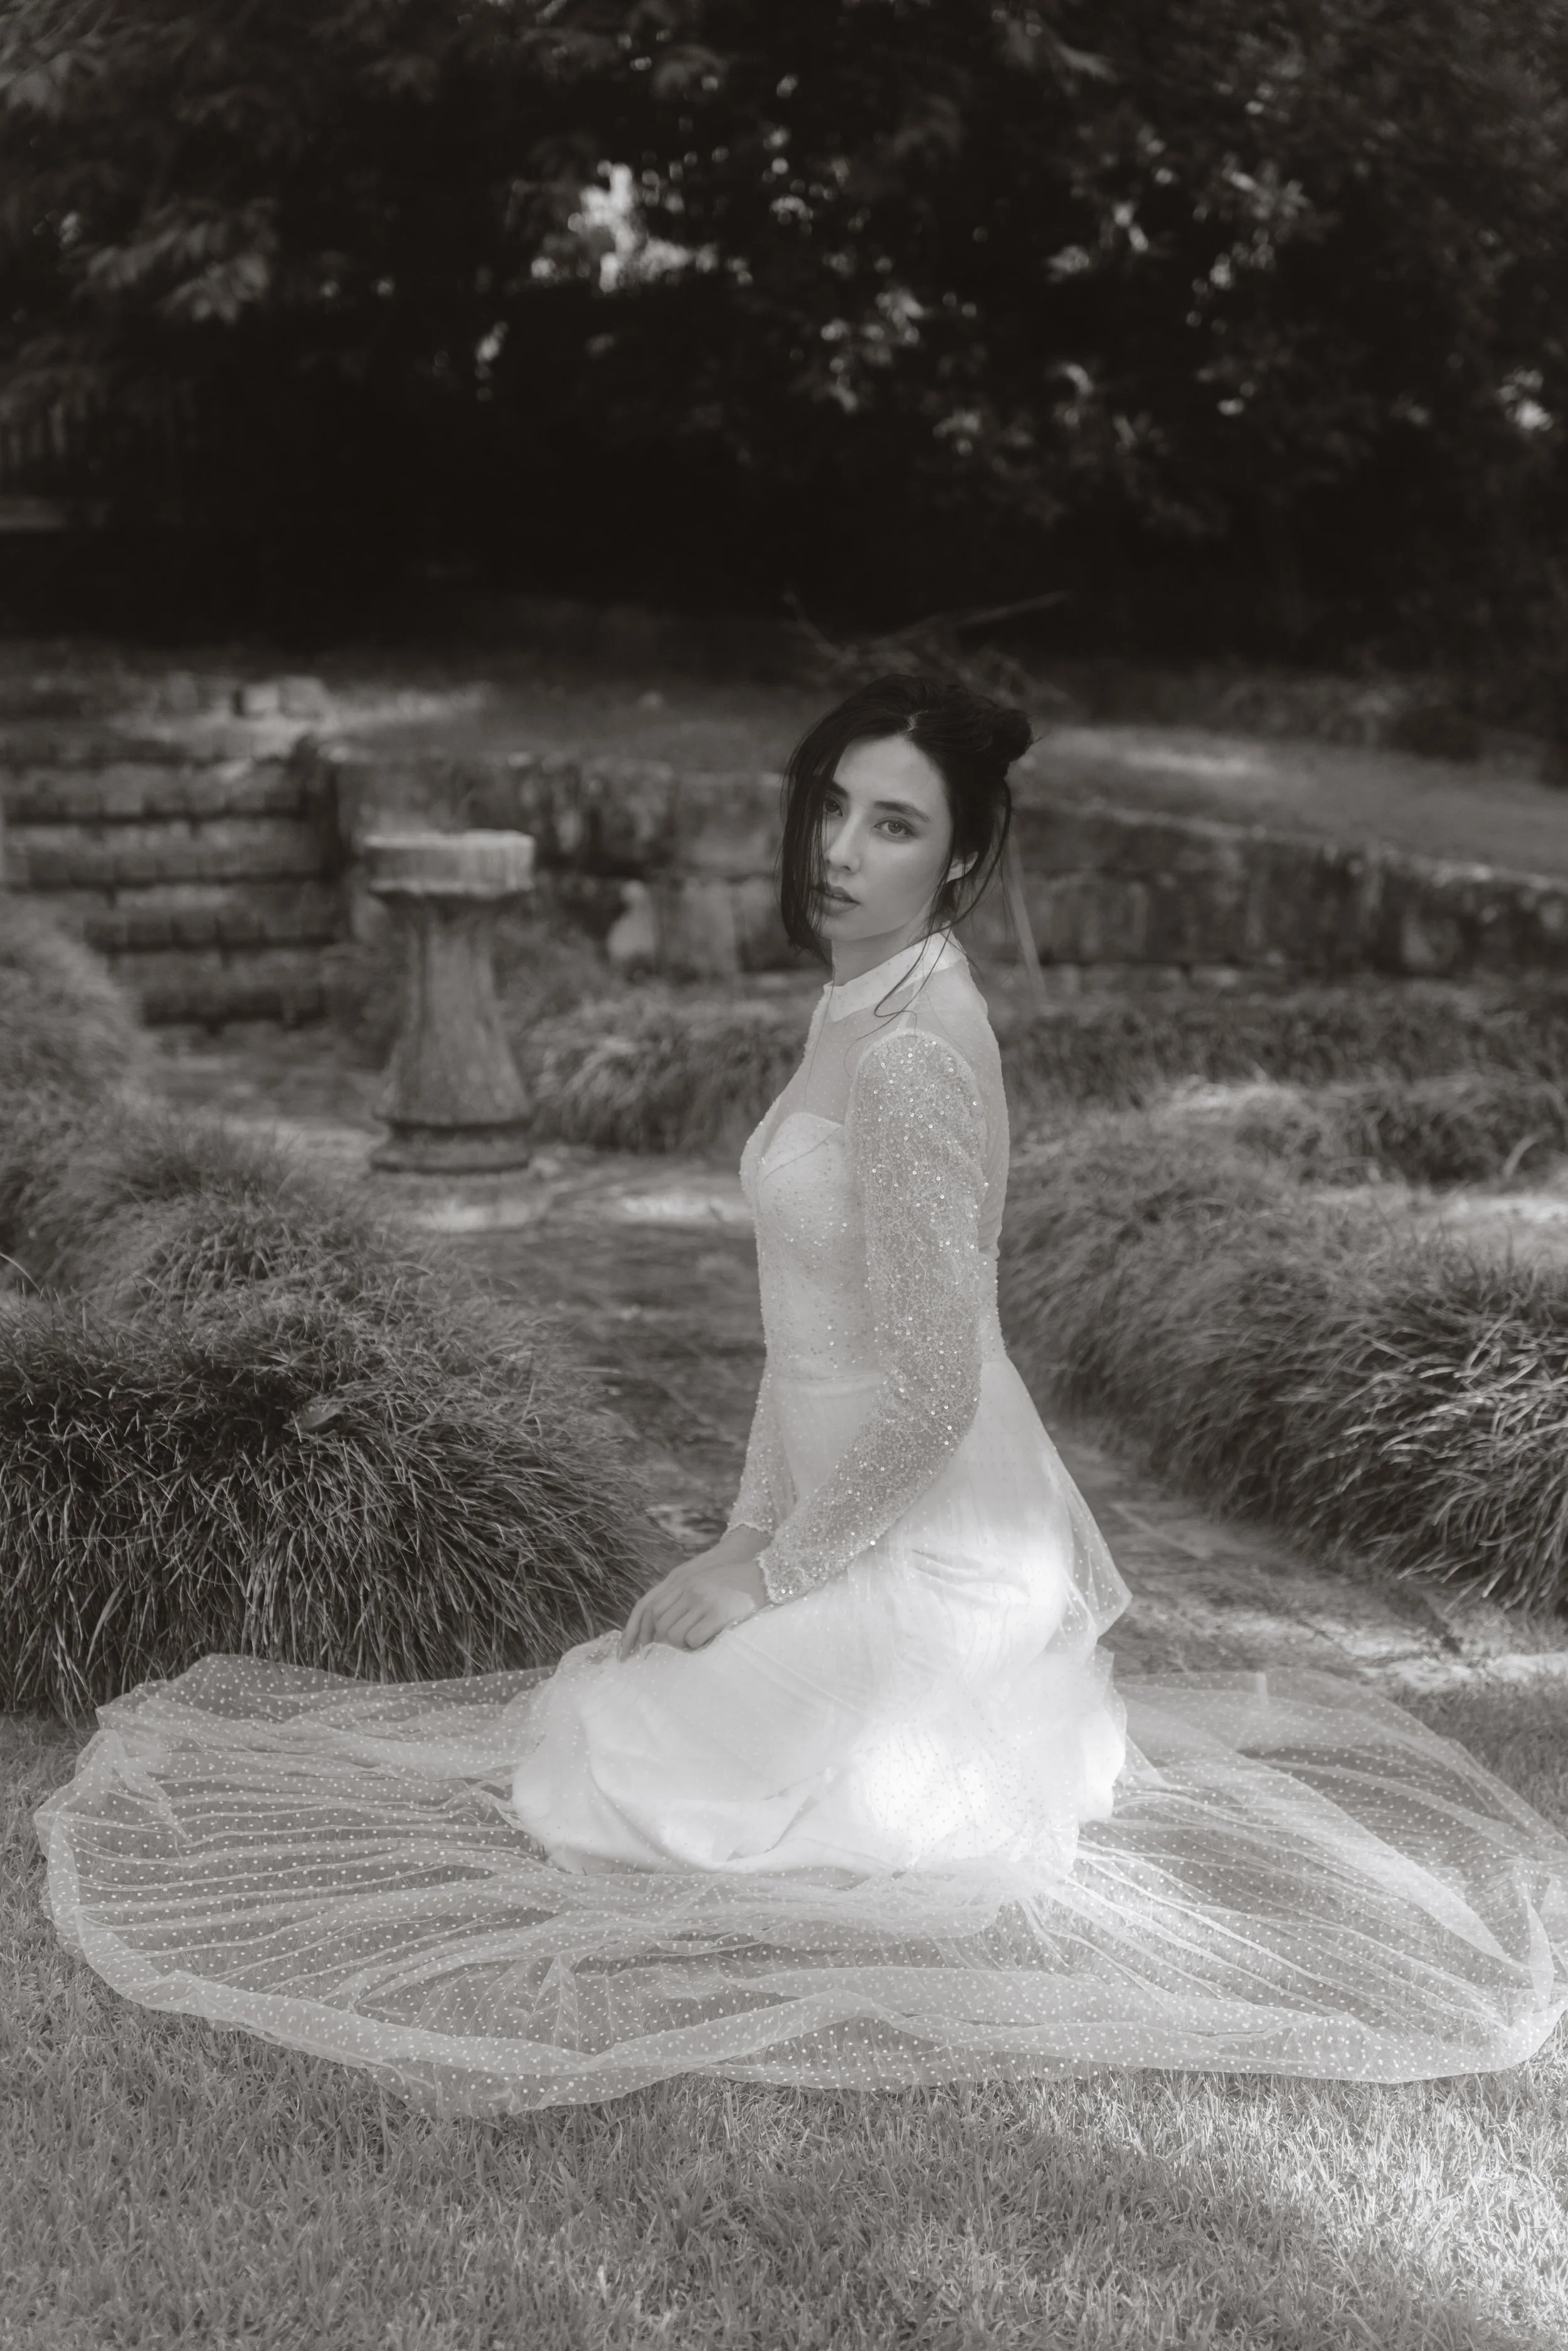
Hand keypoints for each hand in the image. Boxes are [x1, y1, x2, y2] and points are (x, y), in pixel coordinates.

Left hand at [619, 1534, 768, 1658]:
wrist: (765, 1575)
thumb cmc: (735, 1582)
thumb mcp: (703, 1582)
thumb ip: (684, 1596)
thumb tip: (664, 1627)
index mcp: (682, 1581)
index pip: (648, 1607)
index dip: (638, 1630)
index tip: (632, 1650)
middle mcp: (688, 1589)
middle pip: (659, 1623)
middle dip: (663, 1641)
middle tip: (675, 1649)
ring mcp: (702, 1601)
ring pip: (673, 1633)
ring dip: (680, 1645)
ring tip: (695, 1644)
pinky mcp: (717, 1614)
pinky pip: (693, 1638)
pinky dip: (696, 1645)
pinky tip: (707, 1642)